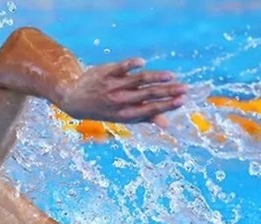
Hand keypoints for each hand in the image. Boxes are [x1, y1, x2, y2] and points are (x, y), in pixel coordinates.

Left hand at [58, 58, 186, 123]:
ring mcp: (113, 87)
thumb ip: (145, 117)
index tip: (183, 100)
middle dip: (168, 92)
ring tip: (171, 76)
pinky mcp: (106, 73)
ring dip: (156, 78)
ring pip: (138, 80)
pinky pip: (119, 68)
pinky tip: (143, 62)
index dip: (167, 105)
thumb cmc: (105, 108)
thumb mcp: (122, 116)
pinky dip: (130, 65)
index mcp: (125, 114)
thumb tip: (167, 124)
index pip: (150, 109)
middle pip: (148, 94)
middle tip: (186, 88)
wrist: (75, 99)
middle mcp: (120, 101)